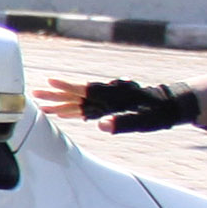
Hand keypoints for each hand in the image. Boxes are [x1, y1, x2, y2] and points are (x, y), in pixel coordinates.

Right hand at [50, 78, 198, 133]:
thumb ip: (122, 123)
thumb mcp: (143, 120)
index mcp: (112, 96)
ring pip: (78, 101)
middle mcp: (106, 96)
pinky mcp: (107, 106)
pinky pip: (84, 107)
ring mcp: (106, 101)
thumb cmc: (158, 112)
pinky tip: (62, 111)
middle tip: (35, 93)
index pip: (85, 90)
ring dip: (60, 103)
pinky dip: (71, 109)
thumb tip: (100, 125)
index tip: (49, 82)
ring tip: (41, 104)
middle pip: (76, 94)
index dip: (67, 86)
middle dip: (55, 94)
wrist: (171, 104)